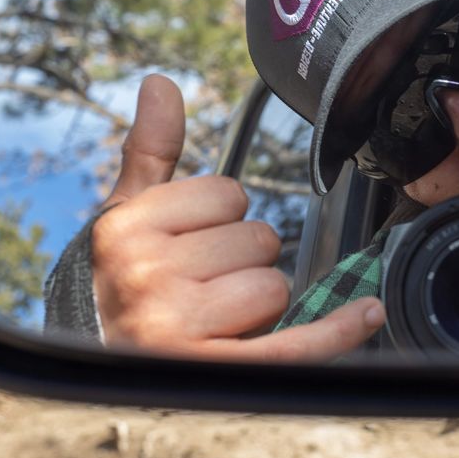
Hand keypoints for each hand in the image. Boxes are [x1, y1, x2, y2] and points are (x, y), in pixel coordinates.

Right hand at [91, 74, 384, 361]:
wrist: (92, 371)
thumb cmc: (118, 286)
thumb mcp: (125, 219)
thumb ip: (151, 151)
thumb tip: (160, 82)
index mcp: (128, 230)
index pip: (227, 194)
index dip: (221, 218)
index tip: (194, 244)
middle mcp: (147, 277)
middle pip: (257, 241)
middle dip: (242, 264)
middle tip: (203, 289)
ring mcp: (176, 330)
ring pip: (275, 289)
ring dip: (258, 307)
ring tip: (214, 321)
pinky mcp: (211, 374)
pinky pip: (293, 345)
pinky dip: (337, 330)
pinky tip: (366, 313)